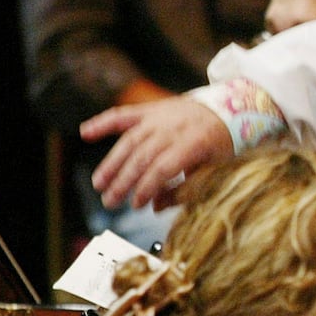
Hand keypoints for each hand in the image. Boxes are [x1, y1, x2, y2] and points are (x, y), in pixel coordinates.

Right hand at [81, 98, 231, 210]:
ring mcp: (160, 116)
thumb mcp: (216, 169)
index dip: (147, 188)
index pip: (163, 168)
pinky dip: (103, 122)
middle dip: (124, 181)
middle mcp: (174, 127)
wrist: (231, 108)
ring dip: (112, 163)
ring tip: (99, 183)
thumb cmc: (223, 144)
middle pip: (143, 156)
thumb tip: (156, 207)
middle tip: (109, 202)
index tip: (136, 205)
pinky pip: (124, 115)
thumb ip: (187, 189)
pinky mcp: (151, 109)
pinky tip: (85, 133)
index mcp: (195, 142)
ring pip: (130, 140)